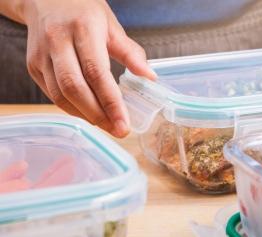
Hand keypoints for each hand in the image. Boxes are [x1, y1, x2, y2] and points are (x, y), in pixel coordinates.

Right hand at [21, 0, 155, 136]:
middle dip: (98, 115)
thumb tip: (149, 77)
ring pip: (60, 96)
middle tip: (117, 130)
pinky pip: (52, 95)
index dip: (111, 102)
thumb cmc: (83, 10)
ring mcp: (42, 56)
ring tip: (105, 126)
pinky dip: (71, 109)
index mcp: (82, 29)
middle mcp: (58, 42)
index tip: (124, 124)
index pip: (97, 72)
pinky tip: (87, 114)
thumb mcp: (111, 26)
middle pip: (75, 88)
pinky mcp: (33, 66)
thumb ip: (130, 53)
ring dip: (85, 116)